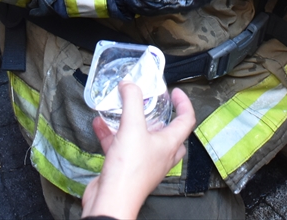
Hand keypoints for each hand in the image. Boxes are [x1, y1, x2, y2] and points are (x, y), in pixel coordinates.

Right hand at [82, 84, 195, 218]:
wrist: (111, 201)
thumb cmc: (129, 173)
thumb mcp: (132, 127)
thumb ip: (132, 102)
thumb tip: (130, 85)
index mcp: (169, 144)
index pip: (186, 120)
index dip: (184, 103)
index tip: (176, 92)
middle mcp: (159, 155)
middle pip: (168, 133)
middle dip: (160, 117)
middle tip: (152, 105)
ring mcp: (143, 163)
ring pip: (142, 139)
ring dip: (131, 123)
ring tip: (121, 110)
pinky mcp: (126, 169)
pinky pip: (121, 147)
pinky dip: (111, 134)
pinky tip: (99, 125)